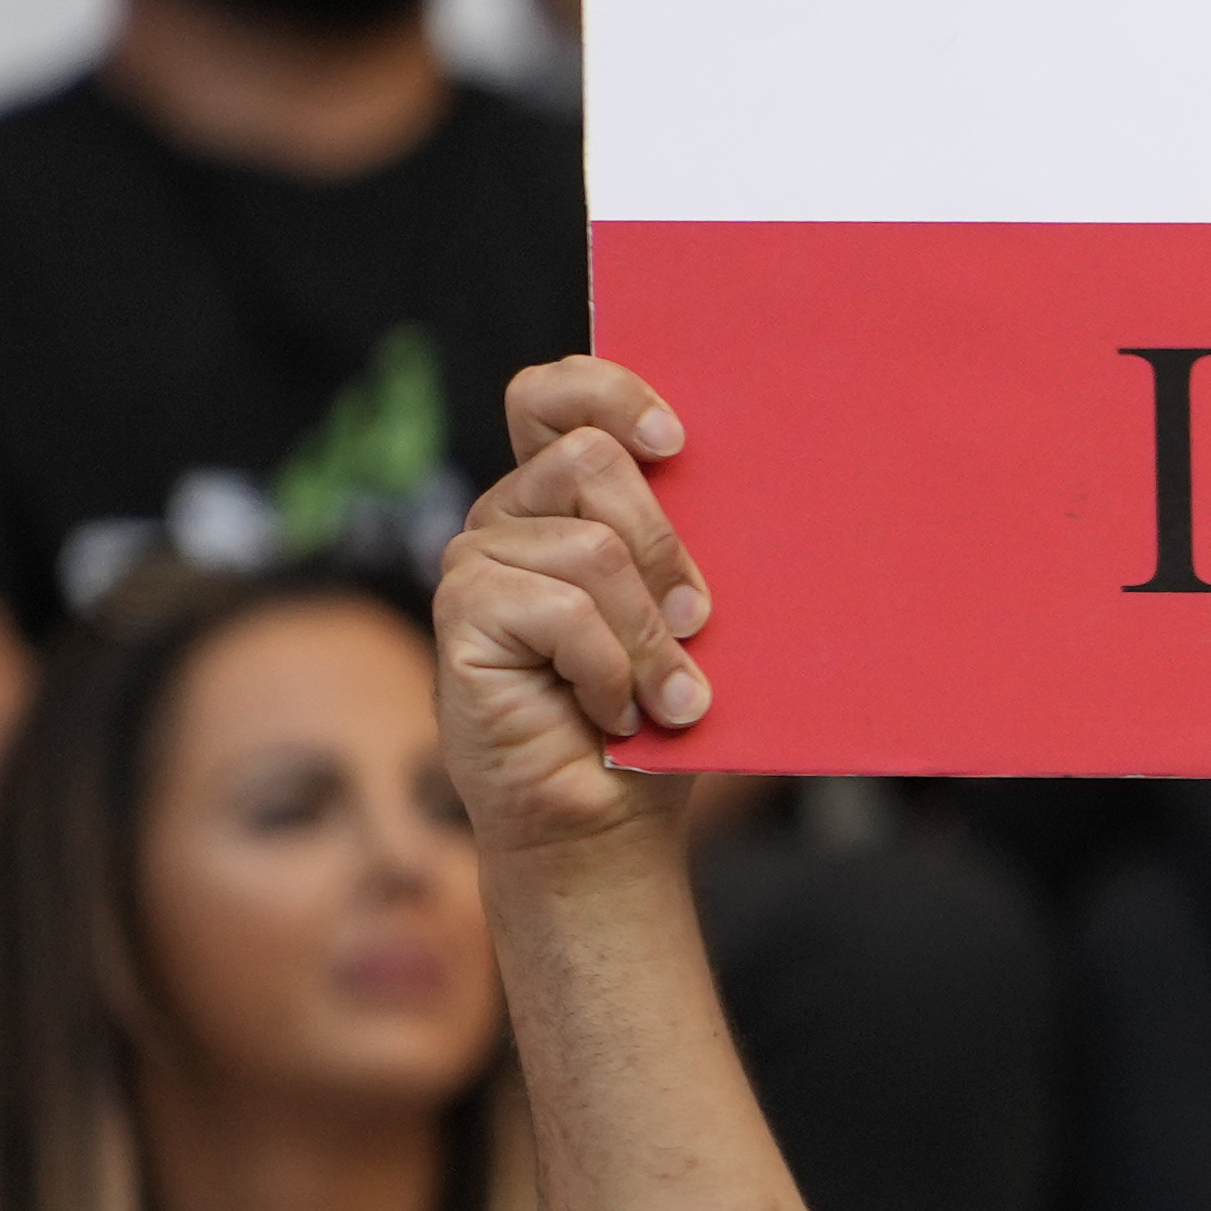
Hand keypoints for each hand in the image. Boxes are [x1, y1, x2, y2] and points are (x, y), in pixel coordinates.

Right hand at [434, 356, 712, 857]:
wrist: (607, 817)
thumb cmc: (656, 712)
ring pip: (588, 548)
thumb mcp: (686, 613)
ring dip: (649, 635)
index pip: (552, 396)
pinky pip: (560, 609)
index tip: (676, 442)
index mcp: (560, 500)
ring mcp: (475, 564)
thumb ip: (686, 541)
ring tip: (665, 694)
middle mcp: (509, 518)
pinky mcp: (458, 617)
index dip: (608, 392)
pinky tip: (609, 708)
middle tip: (698, 623)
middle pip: (587, 460)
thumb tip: (752, 483)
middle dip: (665, 546)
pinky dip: (608, 668)